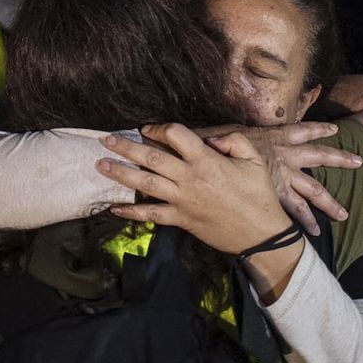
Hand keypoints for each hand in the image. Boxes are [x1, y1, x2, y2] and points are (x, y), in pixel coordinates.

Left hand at [98, 124, 290, 256]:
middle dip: (127, 146)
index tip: (149, 128)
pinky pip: (152, 215)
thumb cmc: (259, 195)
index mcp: (207, 160)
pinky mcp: (181, 220)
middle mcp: (190, 178)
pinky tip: (114, 208)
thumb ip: (233, 140)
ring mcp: (183, 200)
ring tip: (100, 164)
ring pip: (146, 183)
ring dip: (121, 173)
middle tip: (106, 139)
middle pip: (152, 157)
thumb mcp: (254, 160)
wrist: (262, 235)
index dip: (160, 128)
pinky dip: (132, 212)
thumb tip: (209, 138)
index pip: (176, 135)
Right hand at [217, 123, 361, 236]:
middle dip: (340, 159)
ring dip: (329, 202)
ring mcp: (285, 175)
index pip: (304, 130)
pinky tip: (315, 232)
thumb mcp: (234, 130)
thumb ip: (240, 133)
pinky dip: (306, 220)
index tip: (335, 129)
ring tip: (344, 214)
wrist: (218, 154)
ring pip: (314, 188)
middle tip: (359, 162)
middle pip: (320, 155)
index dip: (320, 129)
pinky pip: (296, 208)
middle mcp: (286, 154)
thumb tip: (234, 133)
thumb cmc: (219, 141)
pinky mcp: (278, 192)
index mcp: (277, 136)